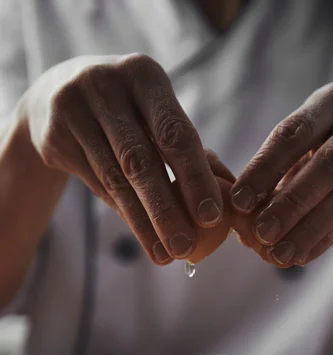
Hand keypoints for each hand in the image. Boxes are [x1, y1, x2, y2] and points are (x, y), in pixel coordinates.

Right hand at [21, 54, 223, 264]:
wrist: (56, 95)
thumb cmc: (128, 110)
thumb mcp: (158, 115)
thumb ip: (194, 151)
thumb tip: (232, 192)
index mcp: (144, 75)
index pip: (174, 132)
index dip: (194, 177)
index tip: (211, 217)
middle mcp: (106, 87)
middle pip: (140, 160)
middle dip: (166, 210)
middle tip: (186, 248)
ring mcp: (74, 111)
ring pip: (115, 180)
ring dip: (143, 224)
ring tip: (165, 254)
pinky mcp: (55, 138)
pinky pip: (97, 185)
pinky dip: (124, 215)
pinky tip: (143, 238)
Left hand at [231, 82, 332, 265]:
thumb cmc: (322, 147)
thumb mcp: (302, 146)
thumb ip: (274, 173)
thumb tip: (239, 216)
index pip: (295, 133)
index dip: (265, 168)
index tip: (239, 202)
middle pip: (330, 163)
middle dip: (292, 201)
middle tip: (262, 232)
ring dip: (309, 228)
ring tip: (280, 254)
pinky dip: (325, 239)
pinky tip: (302, 255)